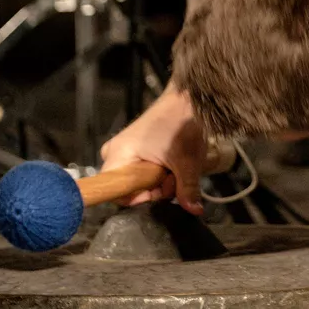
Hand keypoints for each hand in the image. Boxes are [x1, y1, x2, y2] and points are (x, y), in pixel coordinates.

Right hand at [99, 85, 207, 215]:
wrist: (188, 98)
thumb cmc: (181, 122)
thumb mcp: (187, 162)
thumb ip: (188, 189)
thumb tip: (194, 210)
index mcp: (118, 155)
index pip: (116, 194)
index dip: (140, 198)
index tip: (157, 190)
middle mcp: (115, 153)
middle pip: (131, 188)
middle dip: (156, 187)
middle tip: (173, 175)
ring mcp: (125, 149)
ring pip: (140, 180)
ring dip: (161, 179)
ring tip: (175, 164)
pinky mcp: (135, 147)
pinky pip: (144, 169)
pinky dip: (160, 169)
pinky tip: (172, 161)